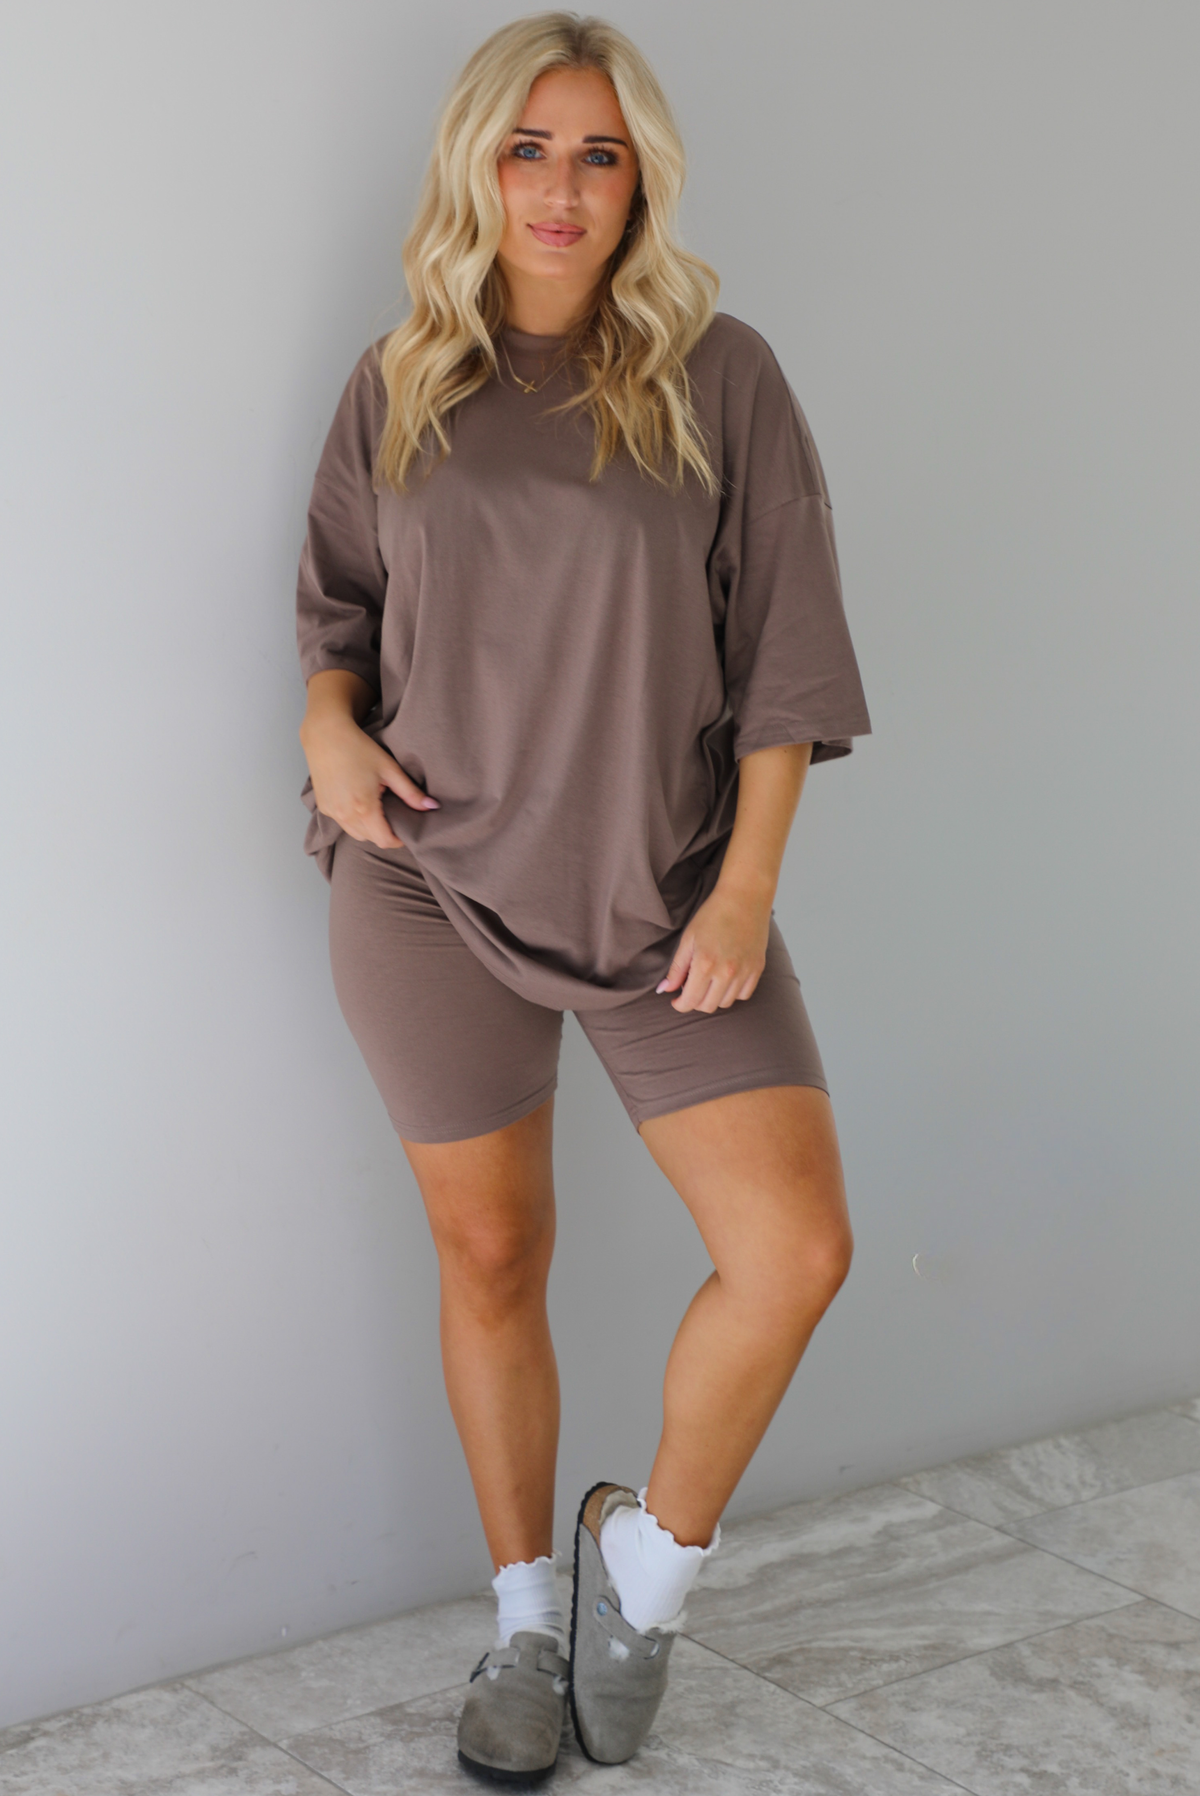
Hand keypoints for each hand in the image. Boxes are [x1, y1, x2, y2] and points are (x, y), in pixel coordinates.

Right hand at [300, 711, 437, 850]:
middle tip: (393, 816)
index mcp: (364, 807)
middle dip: (384, 833)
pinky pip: (342, 823)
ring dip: (368, 828)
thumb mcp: (389, 769)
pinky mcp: (323, 807)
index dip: (398, 840)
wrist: (326, 735)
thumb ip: (410, 792)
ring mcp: (331, 812)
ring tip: (376, 808)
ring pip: (355, 833)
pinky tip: (358, 801)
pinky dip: (353, 819)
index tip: (405, 831)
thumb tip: (432, 807)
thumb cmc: (359, 749)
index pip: (384, 840)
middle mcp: (345, 815)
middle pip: (370, 839)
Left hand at [655, 881, 771, 1012]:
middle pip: (707, 1006)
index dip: (680, 1005)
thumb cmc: (713, 915)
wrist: (744, 897)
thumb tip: (664, 990)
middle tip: (691, 987)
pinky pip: (744, 994)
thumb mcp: (688, 939)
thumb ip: (676, 968)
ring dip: (713, 997)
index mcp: (705, 965)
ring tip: (708, 980)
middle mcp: (727, 972)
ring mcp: (745, 972)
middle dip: (695, 1001)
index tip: (676, 999)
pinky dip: (732, 992)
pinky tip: (725, 979)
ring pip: (725, 1003)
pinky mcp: (757, 968)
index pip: (690, 1001)